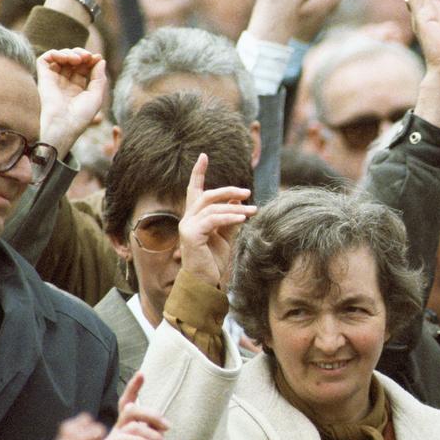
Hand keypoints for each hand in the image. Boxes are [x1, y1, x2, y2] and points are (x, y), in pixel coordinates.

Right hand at [37, 49, 106, 160]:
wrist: (63, 124)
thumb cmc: (81, 115)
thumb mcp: (96, 96)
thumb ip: (99, 77)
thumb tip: (100, 59)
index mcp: (79, 89)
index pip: (85, 68)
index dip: (91, 60)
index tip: (97, 58)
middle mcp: (65, 83)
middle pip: (73, 61)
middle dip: (81, 54)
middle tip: (87, 56)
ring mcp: (54, 80)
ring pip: (60, 58)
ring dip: (69, 53)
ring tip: (76, 59)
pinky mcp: (43, 77)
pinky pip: (45, 59)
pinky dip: (55, 53)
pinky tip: (65, 58)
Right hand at [98, 373, 168, 439]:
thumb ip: (151, 432)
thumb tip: (152, 417)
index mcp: (127, 431)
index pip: (128, 405)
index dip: (134, 388)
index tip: (142, 373)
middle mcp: (116, 434)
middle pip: (131, 410)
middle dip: (152, 413)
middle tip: (168, 426)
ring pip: (130, 423)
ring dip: (152, 432)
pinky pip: (123, 439)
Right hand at [178, 153, 256, 289]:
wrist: (205, 283)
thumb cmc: (214, 261)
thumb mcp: (227, 235)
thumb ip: (231, 217)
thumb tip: (241, 200)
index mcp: (195, 217)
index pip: (195, 190)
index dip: (198, 172)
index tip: (204, 155)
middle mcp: (187, 219)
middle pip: (207, 195)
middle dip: (228, 191)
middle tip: (248, 192)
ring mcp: (186, 226)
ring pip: (212, 207)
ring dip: (235, 207)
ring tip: (253, 210)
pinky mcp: (190, 235)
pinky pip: (213, 220)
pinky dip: (229, 217)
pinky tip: (243, 218)